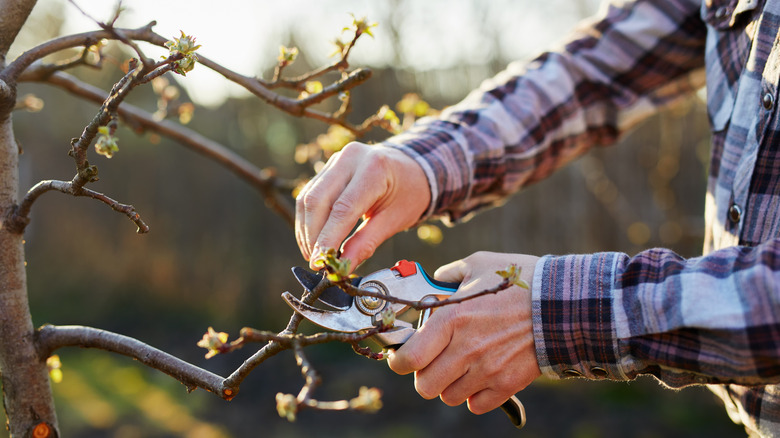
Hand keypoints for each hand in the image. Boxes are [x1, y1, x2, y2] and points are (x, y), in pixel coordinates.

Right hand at [295, 142, 429, 270]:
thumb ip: (366, 243)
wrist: (411, 169)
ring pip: (308, 198)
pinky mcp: (328, 167)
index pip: (343, 208)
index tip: (320, 262)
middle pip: (318, 200)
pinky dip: (308, 220)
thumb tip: (343, 267)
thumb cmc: (408, 194)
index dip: (328, 238)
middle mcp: (351, 158)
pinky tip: (313, 239)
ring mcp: (337, 159)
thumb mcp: (394, 220)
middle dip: (313, 236)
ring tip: (314, 255)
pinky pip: (309, 194)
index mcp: (374, 168)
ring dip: (306, 230)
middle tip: (316, 262)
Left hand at [387, 251, 541, 413]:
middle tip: (433, 361)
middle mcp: (465, 349)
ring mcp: (487, 370)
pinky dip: (474, 395)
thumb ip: (449, 274)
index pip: (408, 359)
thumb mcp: (479, 264)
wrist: (564, 303)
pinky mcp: (507, 384)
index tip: (402, 356)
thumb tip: (436, 280)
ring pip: (449, 397)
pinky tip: (480, 375)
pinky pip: (476, 405)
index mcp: (451, 319)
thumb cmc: (521, 281)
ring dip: (449, 385)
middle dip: (424, 375)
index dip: (399, 361)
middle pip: (425, 385)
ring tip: (460, 366)